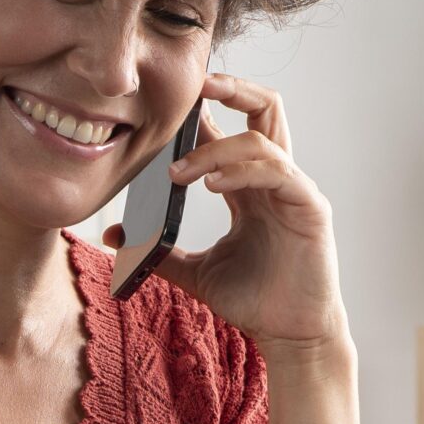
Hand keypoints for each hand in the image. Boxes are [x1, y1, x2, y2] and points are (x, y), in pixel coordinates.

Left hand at [103, 72, 344, 350]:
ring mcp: (294, 190)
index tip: (166, 102)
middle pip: (264, 108)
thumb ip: (159, 250)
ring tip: (178, 172)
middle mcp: (274, 179)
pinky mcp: (310, 208)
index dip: (203, 108)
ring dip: (215, 148)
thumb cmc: (255, 300)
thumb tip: (113, 238)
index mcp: (250, 186)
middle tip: (194, 86)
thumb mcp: (196, 271)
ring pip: (261, 138)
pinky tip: (212, 185)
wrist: (291, 337)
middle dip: (231, 88)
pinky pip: (278, 171)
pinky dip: (242, 170)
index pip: (231, 127)